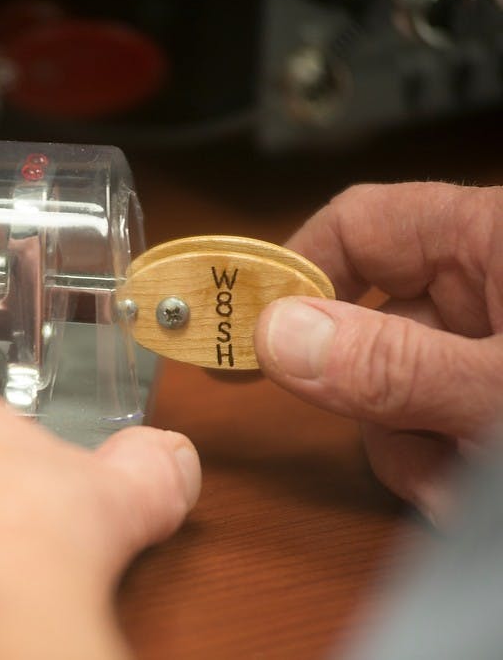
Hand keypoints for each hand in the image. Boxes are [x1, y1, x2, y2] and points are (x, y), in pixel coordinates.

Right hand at [255, 182, 502, 523]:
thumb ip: (394, 365)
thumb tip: (277, 337)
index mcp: (493, 237)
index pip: (358, 225)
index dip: (292, 272)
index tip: (237, 332)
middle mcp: (488, 284)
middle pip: (368, 322)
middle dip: (362, 395)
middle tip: (372, 432)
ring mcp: (493, 341)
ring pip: (395, 384)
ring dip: (403, 445)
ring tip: (449, 488)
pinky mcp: (494, 387)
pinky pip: (434, 416)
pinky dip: (437, 460)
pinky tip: (461, 489)